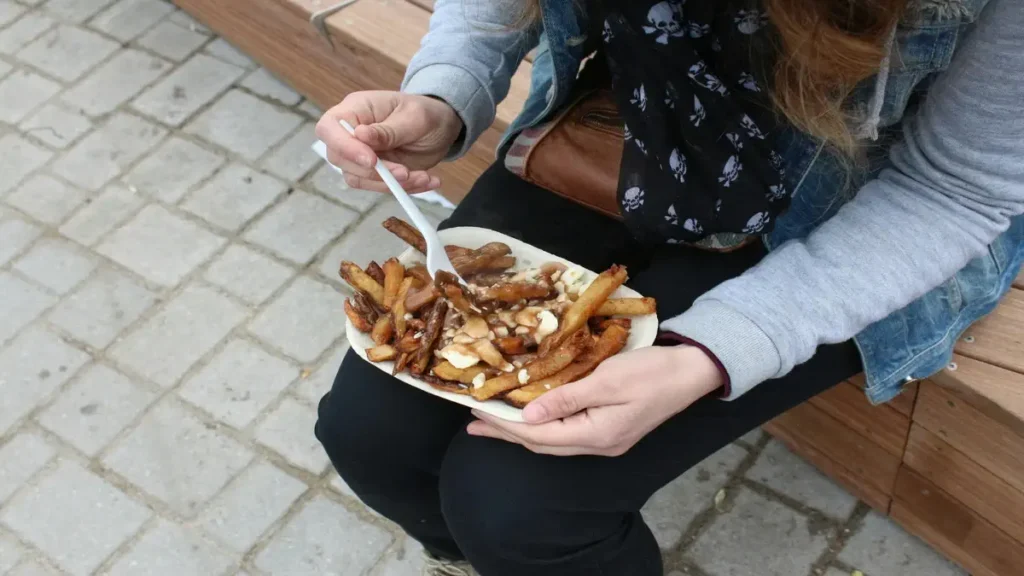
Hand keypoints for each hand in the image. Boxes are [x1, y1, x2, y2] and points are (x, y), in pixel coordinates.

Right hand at [315, 91, 463, 193]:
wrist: (442, 127)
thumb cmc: (427, 113)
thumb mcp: (415, 117)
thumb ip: (388, 130)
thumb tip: (360, 135)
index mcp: (356, 109)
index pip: (329, 127)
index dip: (343, 146)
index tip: (371, 160)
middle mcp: (352, 133)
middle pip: (339, 158)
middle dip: (374, 172)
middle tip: (405, 172)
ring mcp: (361, 155)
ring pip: (358, 178)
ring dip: (391, 184)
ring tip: (423, 177)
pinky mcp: (375, 172)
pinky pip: (379, 187)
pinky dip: (404, 189)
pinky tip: (427, 181)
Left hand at [467, 346, 723, 455]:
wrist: (693, 371)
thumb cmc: (652, 371)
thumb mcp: (606, 380)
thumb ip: (566, 399)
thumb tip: (528, 418)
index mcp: (596, 435)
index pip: (538, 436)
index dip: (505, 425)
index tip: (477, 412)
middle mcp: (599, 445)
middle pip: (542, 444)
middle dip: (506, 433)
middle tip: (474, 424)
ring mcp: (607, 440)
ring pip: (554, 441)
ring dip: (522, 432)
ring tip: (494, 423)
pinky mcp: (612, 429)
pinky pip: (567, 433)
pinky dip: (543, 425)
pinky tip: (532, 417)